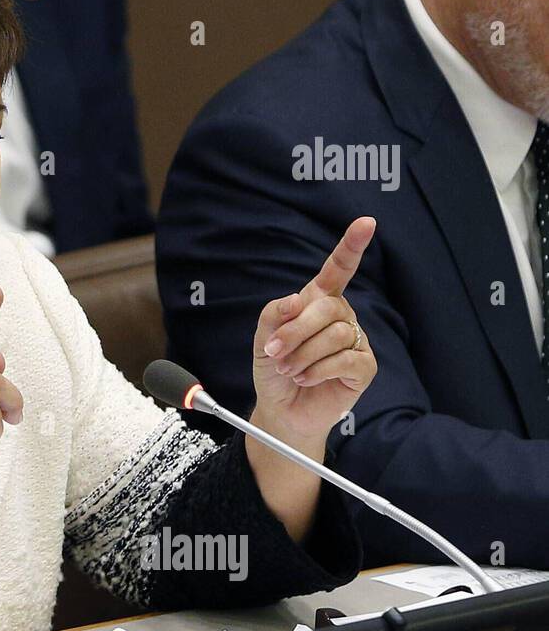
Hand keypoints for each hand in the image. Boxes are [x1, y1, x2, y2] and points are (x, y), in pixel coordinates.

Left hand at [251, 217, 378, 446]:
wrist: (281, 408)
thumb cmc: (275, 370)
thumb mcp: (263, 338)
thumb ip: (275, 314)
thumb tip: (295, 302)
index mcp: (318, 301)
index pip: (338, 269)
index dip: (351, 246)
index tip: (366, 223)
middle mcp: (341, 316)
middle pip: (327, 308)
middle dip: (295, 332)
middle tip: (274, 353)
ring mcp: (355, 341)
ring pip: (335, 335)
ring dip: (303, 355)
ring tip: (290, 369)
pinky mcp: (364, 367)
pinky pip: (345, 359)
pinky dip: (318, 370)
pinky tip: (306, 378)